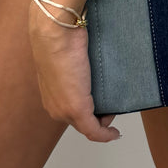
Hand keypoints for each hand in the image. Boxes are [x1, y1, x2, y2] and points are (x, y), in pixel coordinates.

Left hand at [28, 5, 120, 142]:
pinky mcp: (76, 109)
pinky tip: (116, 132)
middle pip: (82, 121)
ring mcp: (64, 110)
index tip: (105, 106)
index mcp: (51, 94)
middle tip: (113, 103)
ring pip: (89, 125)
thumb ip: (78, 63)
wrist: (56, 32)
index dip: (91, 111)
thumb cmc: (63, 37)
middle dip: (99, 117)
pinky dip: (106, 135)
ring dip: (103, 121)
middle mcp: (55, 106)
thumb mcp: (71, 54)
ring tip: (115, 106)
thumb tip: (89, 60)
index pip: (72, 112)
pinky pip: (94, 131)